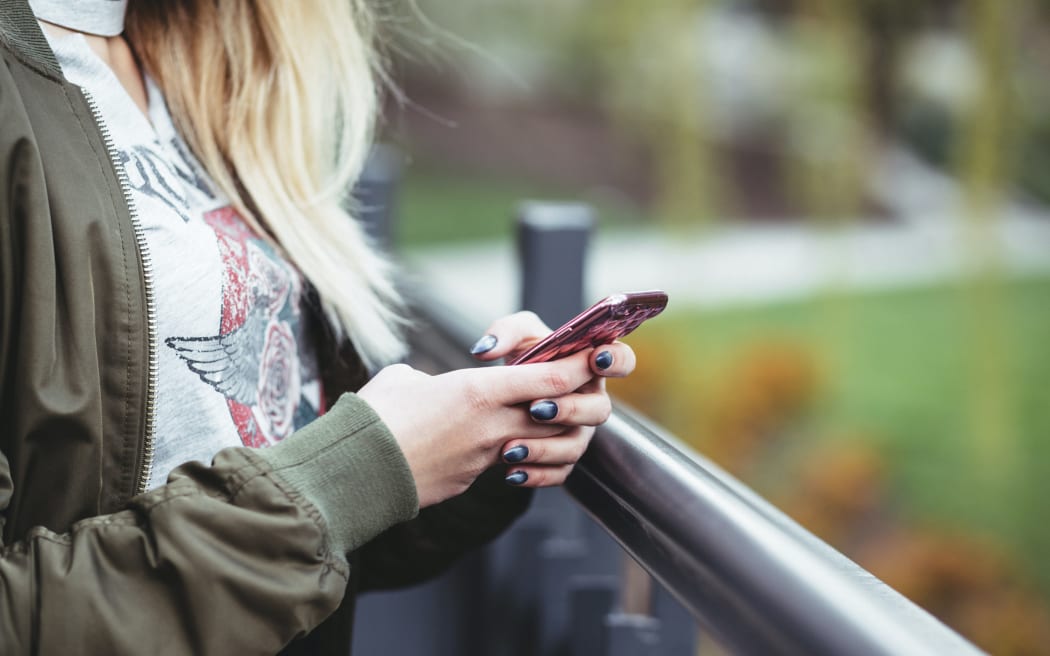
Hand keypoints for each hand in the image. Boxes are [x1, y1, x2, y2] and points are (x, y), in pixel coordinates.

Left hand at [469, 311, 635, 487]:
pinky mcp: (563, 458)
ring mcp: (579, 432)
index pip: (622, 360)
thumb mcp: (514, 336)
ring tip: (511, 448)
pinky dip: (535, 474)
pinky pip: (558, 473)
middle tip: (536, 408)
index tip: (595, 359)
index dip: (616, 360)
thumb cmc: (521, 358)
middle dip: (570, 409)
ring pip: (576, 446)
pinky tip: (511, 472)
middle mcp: (591, 401)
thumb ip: (504, 332)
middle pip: (600, 410)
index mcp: (590, 365)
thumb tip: (486, 350)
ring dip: (545, 448)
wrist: (502, 396)